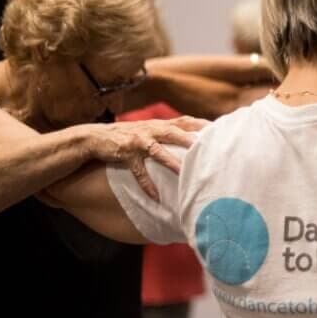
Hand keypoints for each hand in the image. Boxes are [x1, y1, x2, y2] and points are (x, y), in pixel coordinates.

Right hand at [83, 116, 209, 199]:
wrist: (96, 137)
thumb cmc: (130, 136)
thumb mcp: (150, 130)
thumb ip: (170, 133)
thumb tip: (194, 141)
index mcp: (159, 124)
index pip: (185, 120)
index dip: (201, 124)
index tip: (220, 129)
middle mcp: (151, 130)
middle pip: (174, 131)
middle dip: (190, 138)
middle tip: (208, 146)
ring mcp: (138, 141)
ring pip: (157, 150)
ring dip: (171, 161)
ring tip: (184, 171)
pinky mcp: (126, 154)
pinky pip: (138, 171)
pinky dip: (147, 184)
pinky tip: (156, 196)